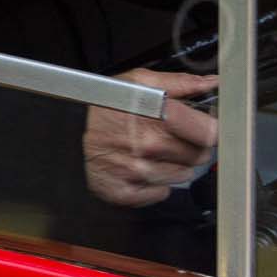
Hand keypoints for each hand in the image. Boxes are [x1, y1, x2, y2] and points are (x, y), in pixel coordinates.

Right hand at [84, 70, 218, 207]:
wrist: (64, 130)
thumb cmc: (106, 106)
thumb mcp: (140, 82)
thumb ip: (181, 83)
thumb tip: (212, 83)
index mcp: (156, 117)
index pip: (210, 134)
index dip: (212, 130)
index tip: (208, 127)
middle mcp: (148, 147)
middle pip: (200, 156)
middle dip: (193, 146)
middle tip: (174, 136)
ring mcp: (136, 172)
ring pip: (183, 176)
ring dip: (176, 164)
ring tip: (155, 150)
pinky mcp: (125, 192)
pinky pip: (161, 194)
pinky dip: (157, 184)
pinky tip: (143, 167)